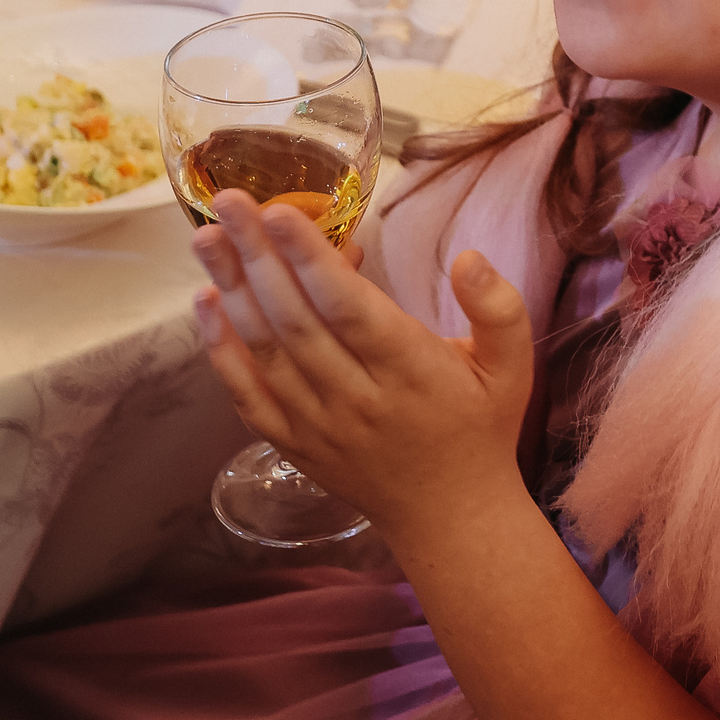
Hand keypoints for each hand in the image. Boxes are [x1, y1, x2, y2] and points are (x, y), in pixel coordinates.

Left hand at [191, 190, 531, 538]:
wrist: (451, 519)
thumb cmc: (481, 428)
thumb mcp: (513, 367)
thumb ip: (498, 309)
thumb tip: (469, 257)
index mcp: (412, 373)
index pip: (351, 310)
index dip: (312, 261)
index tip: (281, 212)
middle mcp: (358, 401)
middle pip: (297, 322)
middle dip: (258, 257)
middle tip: (228, 201)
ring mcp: (319, 427)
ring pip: (266, 352)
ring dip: (231, 290)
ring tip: (205, 237)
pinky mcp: (294, 445)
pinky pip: (248, 395)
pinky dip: (221, 349)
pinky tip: (205, 302)